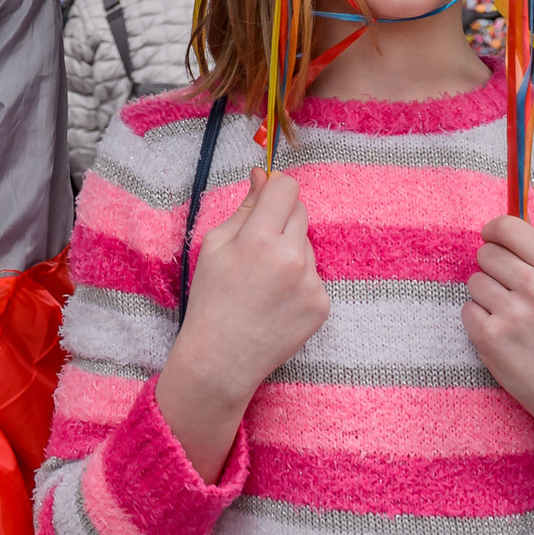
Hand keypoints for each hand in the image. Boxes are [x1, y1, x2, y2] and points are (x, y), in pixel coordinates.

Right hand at [156, 167, 331, 481]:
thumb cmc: (211, 299)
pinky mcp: (322, 305)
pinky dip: (298, 280)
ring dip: (290, 251)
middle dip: (281, 218)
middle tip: (257, 245)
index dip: (275, 187)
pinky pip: (314, 275)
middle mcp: (292, 259)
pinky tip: (276, 300)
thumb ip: (246, 207)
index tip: (266, 196)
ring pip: (307, 244)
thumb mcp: (215, 245)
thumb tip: (264, 175)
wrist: (221, 359)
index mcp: (259, 239)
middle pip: (300, 211)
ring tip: (264, 281)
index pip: (286, 188)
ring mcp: (311, 284)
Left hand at [465, 214, 533, 487]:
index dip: (494, 231)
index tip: (491, 239)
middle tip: (509, 291)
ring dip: (485, 296)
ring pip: (474, 281)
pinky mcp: (490, 338)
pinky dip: (479, 321)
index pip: (509, 227)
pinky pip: (467, 310)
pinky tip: (503, 335)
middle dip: (491, 268)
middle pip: (486, 253)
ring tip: (510, 317)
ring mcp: (512, 314)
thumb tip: (500, 231)